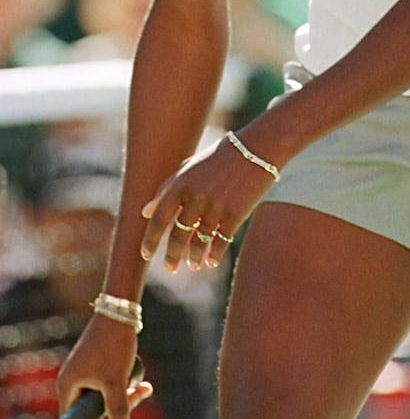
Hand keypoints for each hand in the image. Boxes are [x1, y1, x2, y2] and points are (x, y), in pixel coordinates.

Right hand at [57, 317, 152, 418]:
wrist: (119, 311)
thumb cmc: (113, 345)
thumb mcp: (116, 381)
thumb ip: (118, 409)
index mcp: (67, 387)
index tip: (121, 417)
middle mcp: (72, 381)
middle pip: (95, 409)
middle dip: (120, 406)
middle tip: (140, 395)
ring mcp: (84, 372)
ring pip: (105, 396)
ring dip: (126, 395)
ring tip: (144, 387)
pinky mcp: (96, 364)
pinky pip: (109, 384)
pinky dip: (124, 384)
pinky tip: (140, 381)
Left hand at [140, 133, 271, 271]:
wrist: (255, 150)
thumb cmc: (218, 158)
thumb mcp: (189, 167)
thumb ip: (166, 188)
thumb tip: (146, 212)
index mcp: (181, 184)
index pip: (159, 219)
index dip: (150, 240)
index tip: (145, 255)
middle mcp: (196, 197)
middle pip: (178, 236)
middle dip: (172, 256)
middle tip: (170, 268)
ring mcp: (216, 207)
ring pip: (199, 242)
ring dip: (194, 257)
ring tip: (193, 265)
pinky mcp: (235, 214)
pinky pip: (220, 242)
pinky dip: (214, 254)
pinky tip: (212, 261)